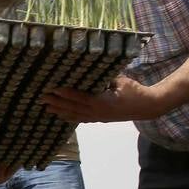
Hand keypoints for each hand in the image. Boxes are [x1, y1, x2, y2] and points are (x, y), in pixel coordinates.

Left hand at [42, 76, 166, 122]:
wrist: (146, 107)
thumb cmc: (134, 91)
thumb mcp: (121, 81)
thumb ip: (105, 77)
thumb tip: (90, 69)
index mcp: (103, 102)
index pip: (80, 98)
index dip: (66, 94)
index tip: (54, 89)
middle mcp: (98, 113)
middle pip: (73, 108)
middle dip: (57, 103)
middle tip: (42, 98)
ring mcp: (98, 118)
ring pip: (75, 115)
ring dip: (60, 111)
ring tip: (46, 107)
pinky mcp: (99, 120)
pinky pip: (81, 119)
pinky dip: (69, 117)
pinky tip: (60, 115)